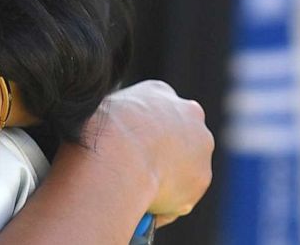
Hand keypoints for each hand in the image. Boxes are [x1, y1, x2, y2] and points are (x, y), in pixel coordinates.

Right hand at [84, 80, 212, 225]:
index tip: (129, 146)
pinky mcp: (202, 178)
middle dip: (164, 152)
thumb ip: (115, 119)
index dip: (141, 130)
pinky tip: (142, 206)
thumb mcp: (98, 112)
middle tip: (136, 170)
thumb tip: (106, 136)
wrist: (116, 156)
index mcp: (159, 92)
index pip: (156, 110)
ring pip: (185, 166)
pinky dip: (166, 202)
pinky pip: (182, 195)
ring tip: (136, 192)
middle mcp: (189, 114)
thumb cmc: (97, 132)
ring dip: (168, 178)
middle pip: (180, 136)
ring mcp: (200, 147)